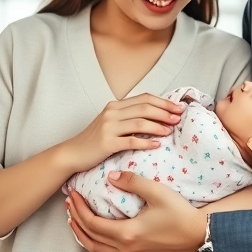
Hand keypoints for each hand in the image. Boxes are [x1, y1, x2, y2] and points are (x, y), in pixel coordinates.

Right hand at [61, 94, 183, 172]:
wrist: (73, 152)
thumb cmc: (94, 140)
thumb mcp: (110, 123)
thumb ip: (128, 117)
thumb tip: (155, 116)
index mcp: (114, 105)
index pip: (144, 98)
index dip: (163, 102)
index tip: (177, 107)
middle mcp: (111, 113)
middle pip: (144, 108)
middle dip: (164, 112)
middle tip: (178, 117)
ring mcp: (108, 127)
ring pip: (140, 123)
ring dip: (158, 126)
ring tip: (170, 130)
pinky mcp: (107, 143)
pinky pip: (131, 141)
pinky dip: (146, 142)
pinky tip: (157, 145)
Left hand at [66, 171, 206, 251]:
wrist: (201, 236)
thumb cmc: (182, 215)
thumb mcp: (157, 192)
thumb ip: (133, 182)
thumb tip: (112, 176)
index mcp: (127, 234)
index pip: (92, 223)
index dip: (79, 209)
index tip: (73, 196)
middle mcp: (127, 250)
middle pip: (90, 239)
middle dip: (76, 221)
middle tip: (70, 205)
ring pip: (98, 250)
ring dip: (84, 235)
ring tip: (77, 221)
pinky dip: (98, 244)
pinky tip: (99, 234)